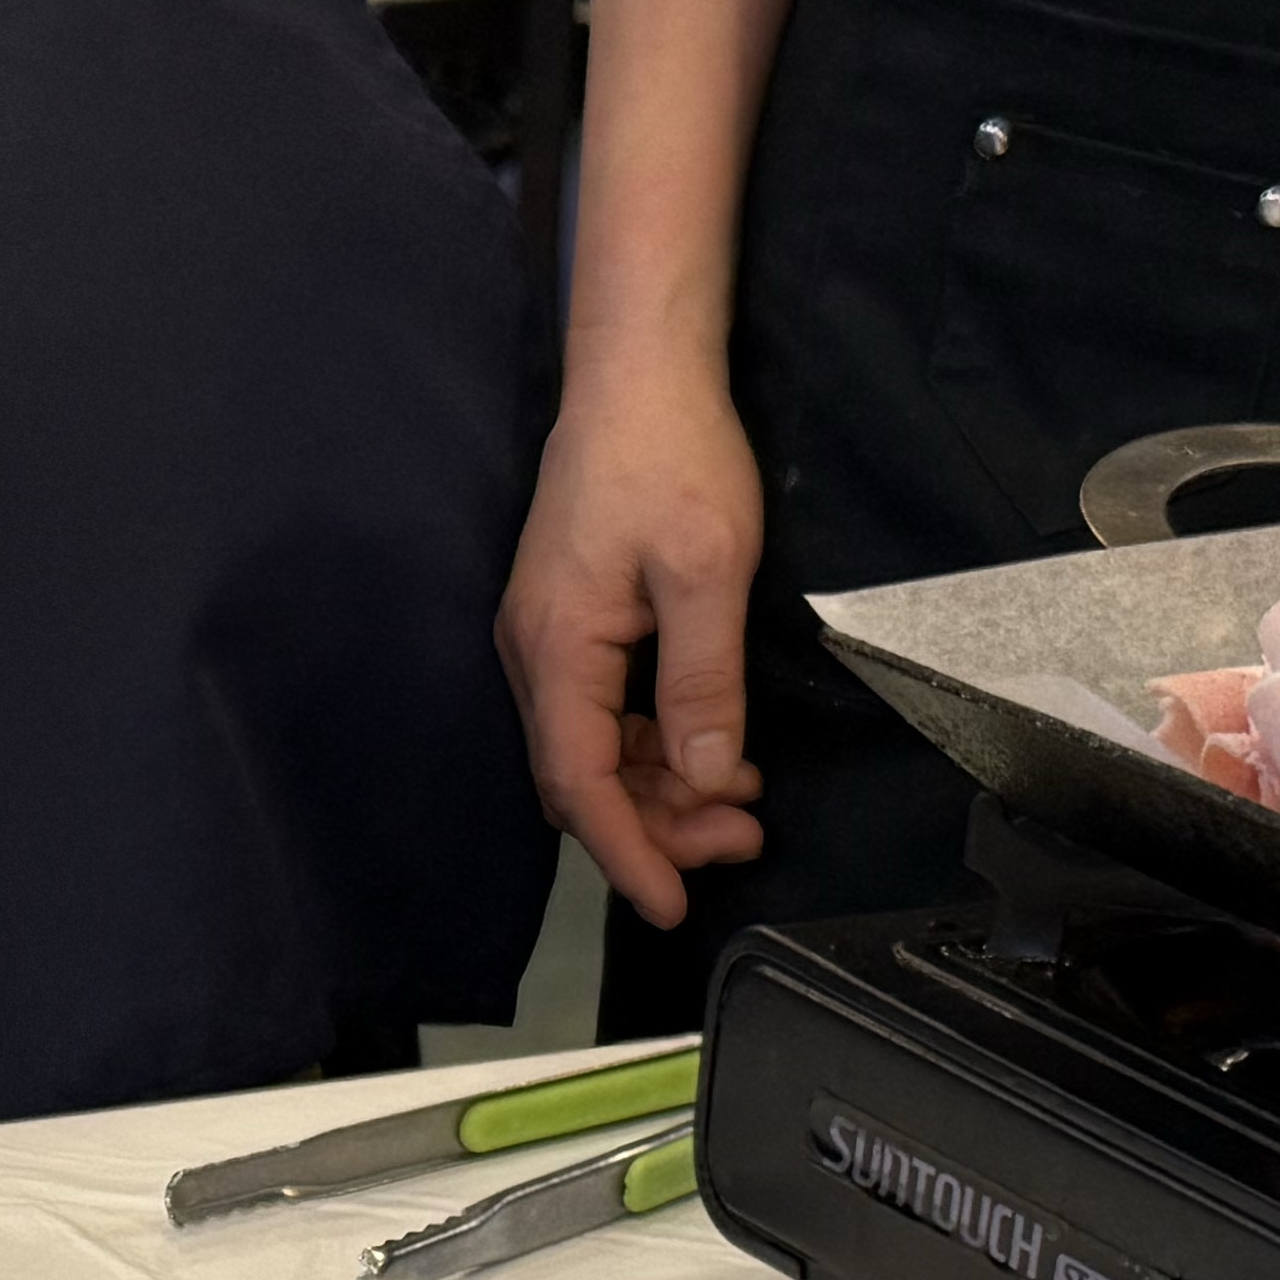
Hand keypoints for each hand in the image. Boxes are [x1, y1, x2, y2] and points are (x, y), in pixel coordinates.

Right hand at [497, 342, 772, 924]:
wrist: (638, 374)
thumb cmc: (673, 457)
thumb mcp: (709, 568)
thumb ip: (704, 680)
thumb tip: (705, 774)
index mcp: (558, 650)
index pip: (579, 783)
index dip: (626, 852)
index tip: (671, 906)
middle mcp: (535, 658)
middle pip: (582, 780)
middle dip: (658, 825)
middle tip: (744, 839)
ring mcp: (548, 642)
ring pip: (594, 752)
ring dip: (662, 789)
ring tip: (743, 803)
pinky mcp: (569, 625)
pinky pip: (603, 715)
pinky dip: (654, 746)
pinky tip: (712, 750)